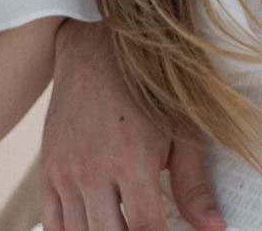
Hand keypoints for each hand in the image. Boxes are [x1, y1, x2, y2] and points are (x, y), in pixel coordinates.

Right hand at [39, 19, 223, 230]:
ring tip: (125, 227)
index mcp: (133, 161)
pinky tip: (95, 228)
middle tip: (148, 228)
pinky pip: (51, 224)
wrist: (98, 49)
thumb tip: (214, 228)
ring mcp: (65, 173)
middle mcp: (93, 171)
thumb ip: (194, 184)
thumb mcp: (181, 130)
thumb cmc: (149, 87)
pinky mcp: (46, 172)